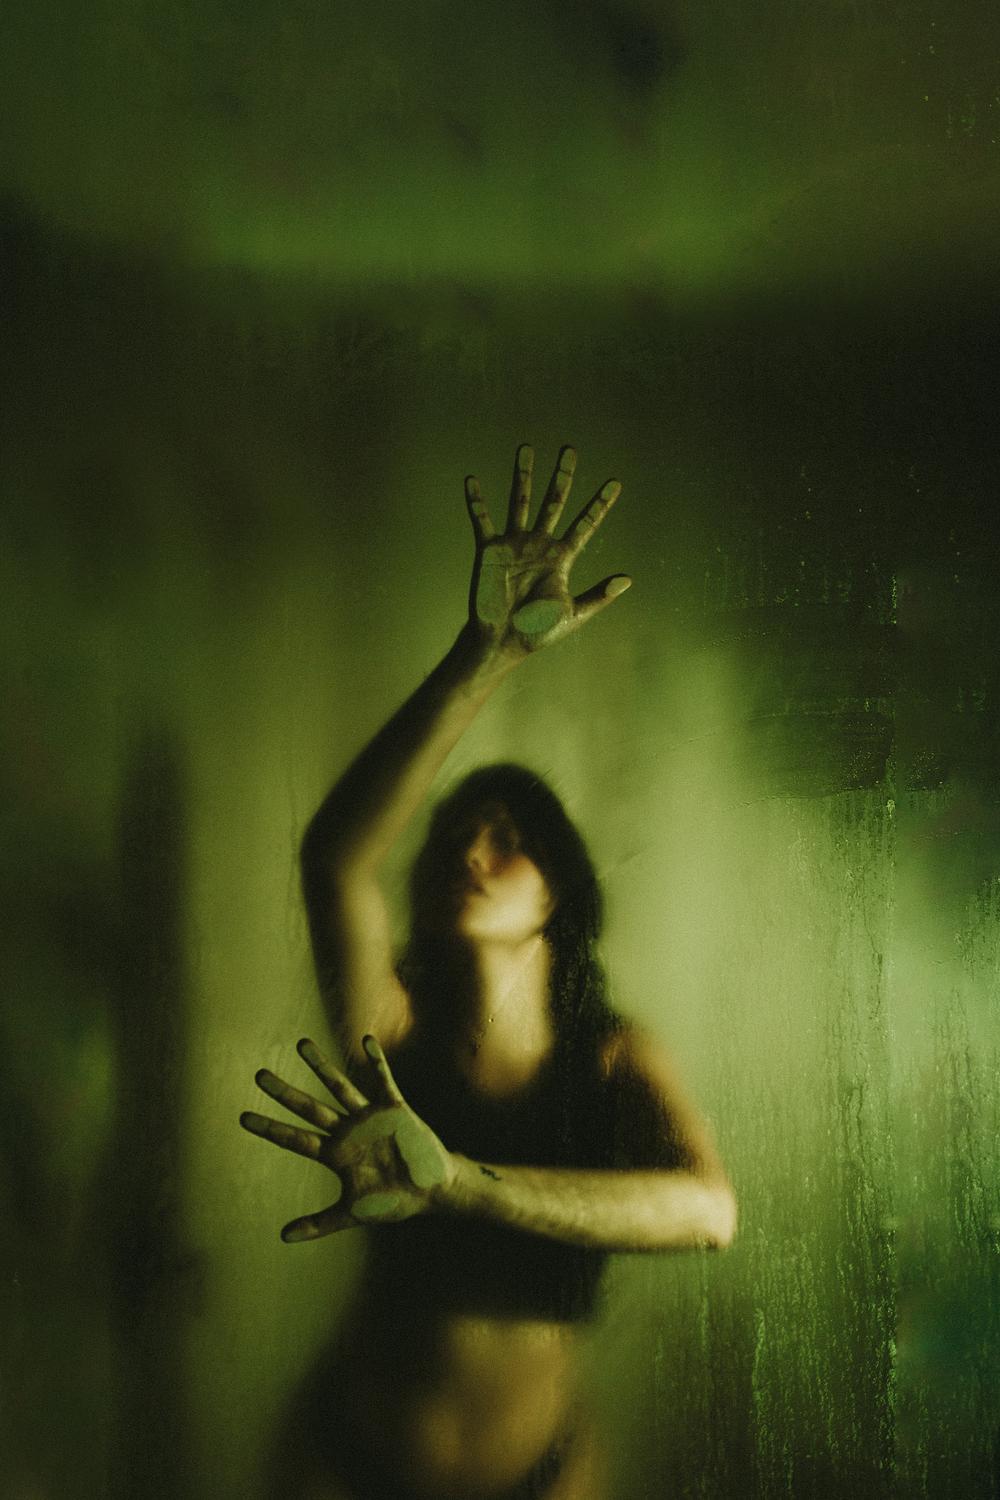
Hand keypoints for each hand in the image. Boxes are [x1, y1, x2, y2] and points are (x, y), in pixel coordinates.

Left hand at [239, 1035, 453, 1240]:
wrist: (430, 1192)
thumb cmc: (392, 1202)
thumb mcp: (352, 1213)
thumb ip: (318, 1223)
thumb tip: (282, 1236)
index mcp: (335, 1154)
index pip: (294, 1139)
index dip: (269, 1129)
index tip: (243, 1118)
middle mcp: (347, 1131)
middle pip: (309, 1108)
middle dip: (284, 1093)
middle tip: (258, 1075)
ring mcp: (370, 1119)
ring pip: (340, 1087)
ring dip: (321, 1067)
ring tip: (300, 1045)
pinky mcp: (394, 1111)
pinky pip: (383, 1081)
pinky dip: (376, 1061)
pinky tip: (365, 1041)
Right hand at [465, 443, 630, 658]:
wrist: (500, 641)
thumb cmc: (536, 633)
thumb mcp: (573, 615)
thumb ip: (599, 596)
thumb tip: (627, 579)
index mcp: (561, 558)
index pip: (585, 524)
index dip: (600, 504)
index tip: (615, 482)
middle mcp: (538, 545)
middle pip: (553, 502)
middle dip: (562, 476)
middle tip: (570, 450)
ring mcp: (514, 544)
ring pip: (520, 501)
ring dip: (523, 476)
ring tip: (526, 449)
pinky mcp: (489, 550)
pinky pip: (482, 520)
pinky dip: (476, 501)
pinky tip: (472, 480)